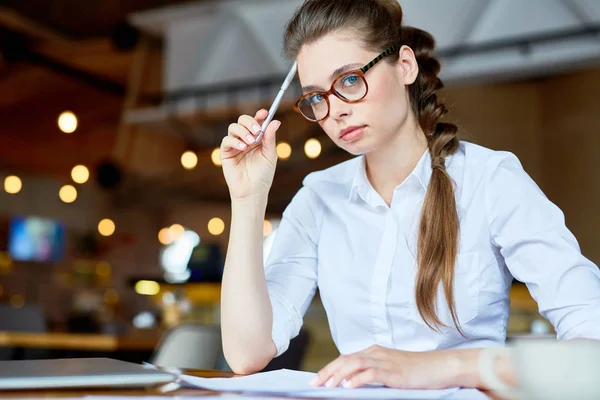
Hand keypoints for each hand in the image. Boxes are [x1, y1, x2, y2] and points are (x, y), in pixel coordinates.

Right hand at [220, 109, 280, 200]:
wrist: (253, 191)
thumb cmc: (263, 175)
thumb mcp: (270, 155)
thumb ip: (270, 138)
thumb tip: (275, 121)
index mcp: (258, 138)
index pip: (257, 121)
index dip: (259, 115)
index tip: (264, 113)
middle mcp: (245, 139)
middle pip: (243, 120)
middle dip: (250, 122)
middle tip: (257, 131)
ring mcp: (235, 145)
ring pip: (233, 127)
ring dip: (242, 131)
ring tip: (250, 142)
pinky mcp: (226, 152)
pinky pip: (226, 140)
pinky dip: (234, 141)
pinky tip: (242, 148)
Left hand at [309, 345, 456, 389]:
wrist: (439, 367)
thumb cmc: (416, 372)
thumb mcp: (390, 372)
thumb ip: (372, 375)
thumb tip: (351, 386)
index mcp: (373, 352)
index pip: (345, 359)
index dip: (329, 368)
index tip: (316, 380)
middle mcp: (376, 353)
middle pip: (345, 360)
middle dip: (327, 372)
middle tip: (314, 384)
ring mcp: (385, 360)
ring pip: (354, 364)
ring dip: (338, 375)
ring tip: (327, 386)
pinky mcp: (394, 371)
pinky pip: (371, 373)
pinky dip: (358, 379)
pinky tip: (348, 387)